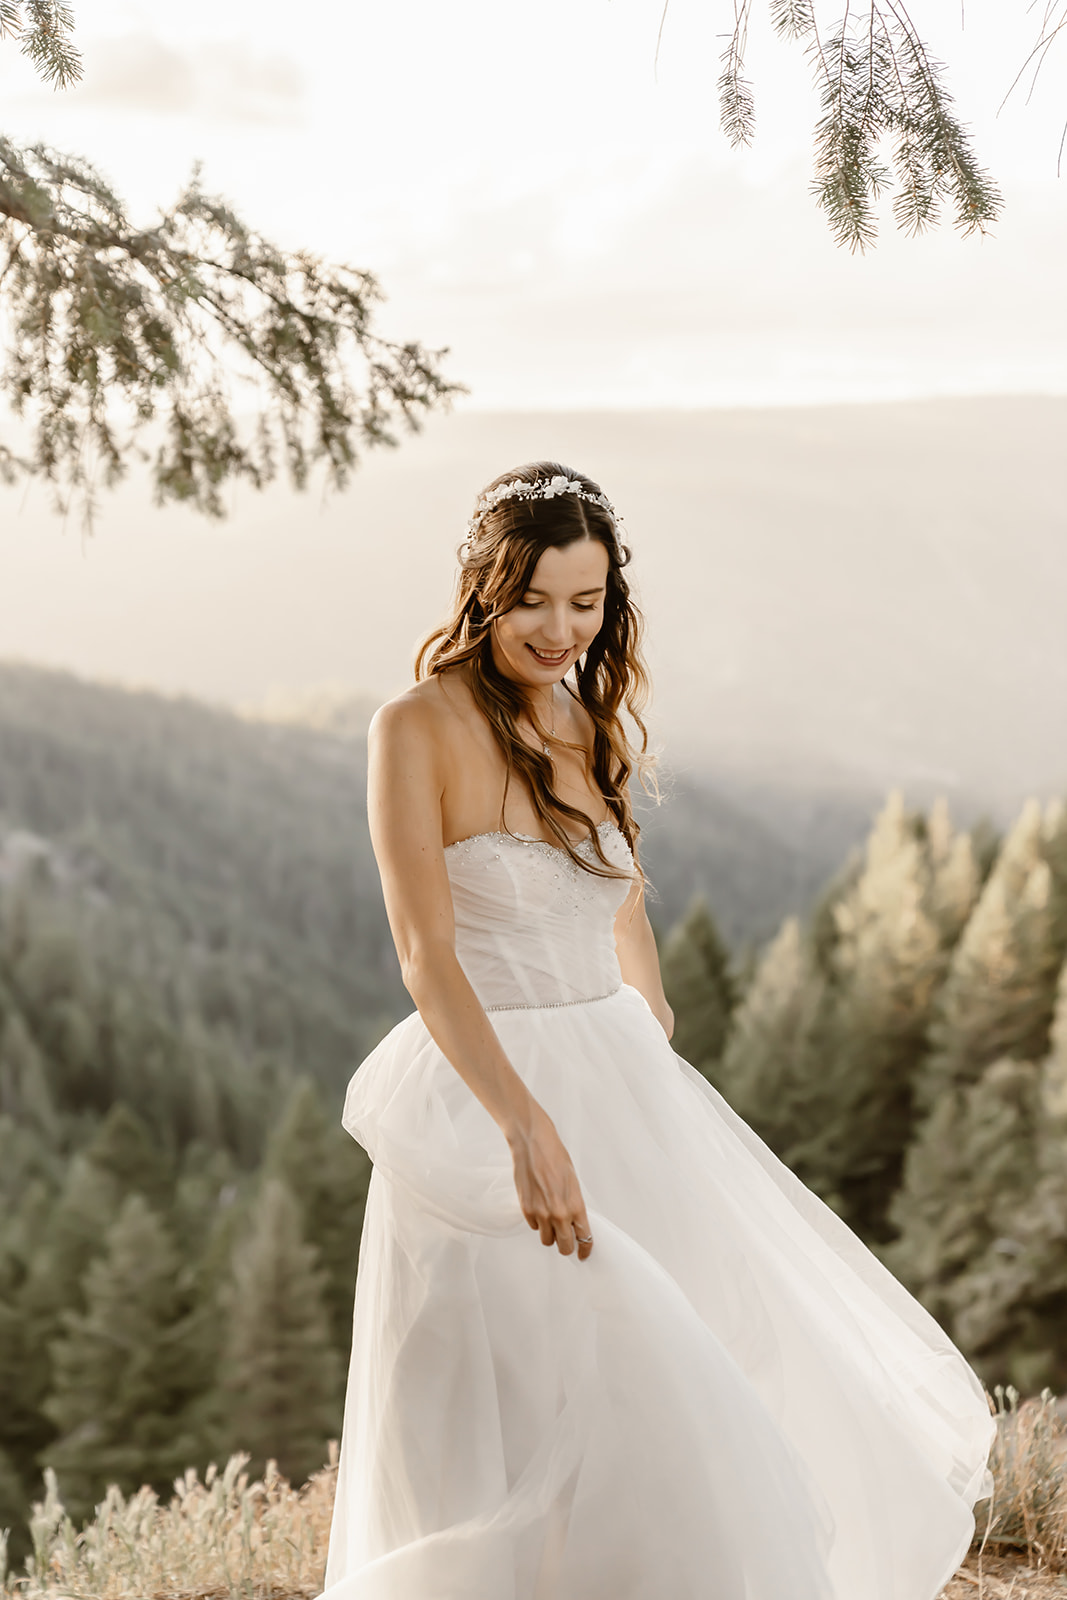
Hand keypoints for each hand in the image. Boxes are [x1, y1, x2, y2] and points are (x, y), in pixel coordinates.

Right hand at [507, 1099, 592, 1260]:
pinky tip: (538, 1207)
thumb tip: (574, 1221)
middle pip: (564, 1246)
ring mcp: (540, 1213)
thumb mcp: (572, 1182)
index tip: (584, 1254)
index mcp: (576, 1205)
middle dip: (566, 1246)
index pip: (584, 1238)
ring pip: (546, 1240)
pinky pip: (533, 1226)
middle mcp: (559, 1213)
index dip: (585, 1249)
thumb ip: (574, 1205)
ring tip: (550, 1220)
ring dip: (550, 1234)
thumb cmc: (555, 1157)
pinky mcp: (526, 1210)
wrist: (533, 1144)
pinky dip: (536, 1222)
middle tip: (566, 1241)